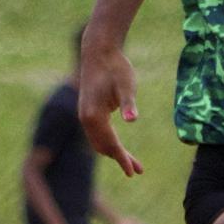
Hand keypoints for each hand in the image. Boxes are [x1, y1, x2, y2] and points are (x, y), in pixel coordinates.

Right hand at [77, 37, 143, 176]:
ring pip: (99, 141)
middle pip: (103, 146)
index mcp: (94, 115)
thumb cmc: (116, 67)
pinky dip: (108, 143)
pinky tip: (119, 147)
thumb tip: (132, 120)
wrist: (99, 51)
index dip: (122, 158)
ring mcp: (84, 115)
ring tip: (134, 164)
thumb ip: (129, 103)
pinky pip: (97, 134)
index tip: (133, 172)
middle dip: (120, 159)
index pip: (110, 143)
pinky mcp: (88, 111)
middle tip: (139, 171)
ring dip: (114, 153)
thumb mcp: (127, 85)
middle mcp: (85, 117)